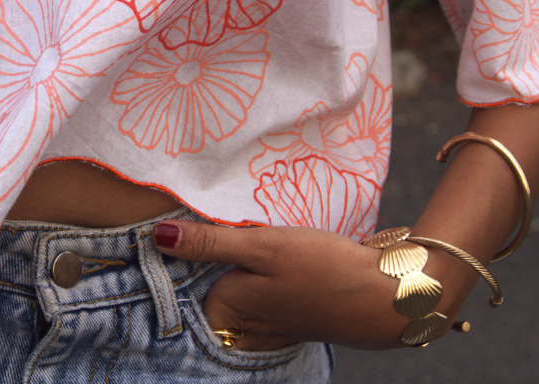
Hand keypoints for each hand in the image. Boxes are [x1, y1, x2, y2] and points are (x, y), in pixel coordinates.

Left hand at [153, 221, 420, 349]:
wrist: (387, 294)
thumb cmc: (323, 269)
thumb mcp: (262, 246)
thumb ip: (209, 243)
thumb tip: (156, 238)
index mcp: (223, 312)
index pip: (173, 285)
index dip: (165, 252)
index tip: (152, 224)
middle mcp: (237, 326)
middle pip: (197, 285)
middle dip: (189, 255)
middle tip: (177, 213)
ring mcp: (260, 322)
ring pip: (222, 283)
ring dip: (216, 257)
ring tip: (209, 221)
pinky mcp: (281, 311)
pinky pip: (247, 287)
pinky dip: (243, 267)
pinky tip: (246, 242)